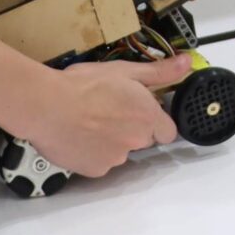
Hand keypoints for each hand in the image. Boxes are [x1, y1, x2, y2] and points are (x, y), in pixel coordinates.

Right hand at [19, 57, 188, 178]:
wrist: (47, 106)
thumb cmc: (84, 84)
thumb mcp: (124, 70)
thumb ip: (159, 71)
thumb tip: (187, 64)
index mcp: (148, 117)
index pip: (168, 131)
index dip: (156, 122)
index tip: (140, 112)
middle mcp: (136, 141)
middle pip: (142, 140)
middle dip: (131, 129)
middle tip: (108, 111)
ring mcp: (115, 159)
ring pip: (119, 152)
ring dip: (110, 141)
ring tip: (87, 121)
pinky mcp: (95, 170)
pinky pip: (99, 163)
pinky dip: (91, 152)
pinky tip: (77, 135)